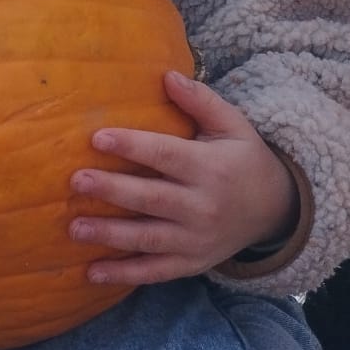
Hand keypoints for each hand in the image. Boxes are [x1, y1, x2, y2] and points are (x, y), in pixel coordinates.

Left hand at [68, 71, 299, 285]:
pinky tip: (92, 272)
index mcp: (211, 168)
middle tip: (76, 181)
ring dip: (110, 235)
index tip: (97, 138)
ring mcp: (197, 239)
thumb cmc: (244, 160)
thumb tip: (168, 75)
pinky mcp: (192, 263)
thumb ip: (201, 101)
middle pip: (152, 198)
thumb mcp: (233, 126)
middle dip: (113, 190)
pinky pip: (155, 271)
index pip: (166, 155)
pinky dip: (124, 274)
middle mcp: (203, 206)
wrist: (275, 211)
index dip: (132, 146)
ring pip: (149, 238)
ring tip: (75, 227)